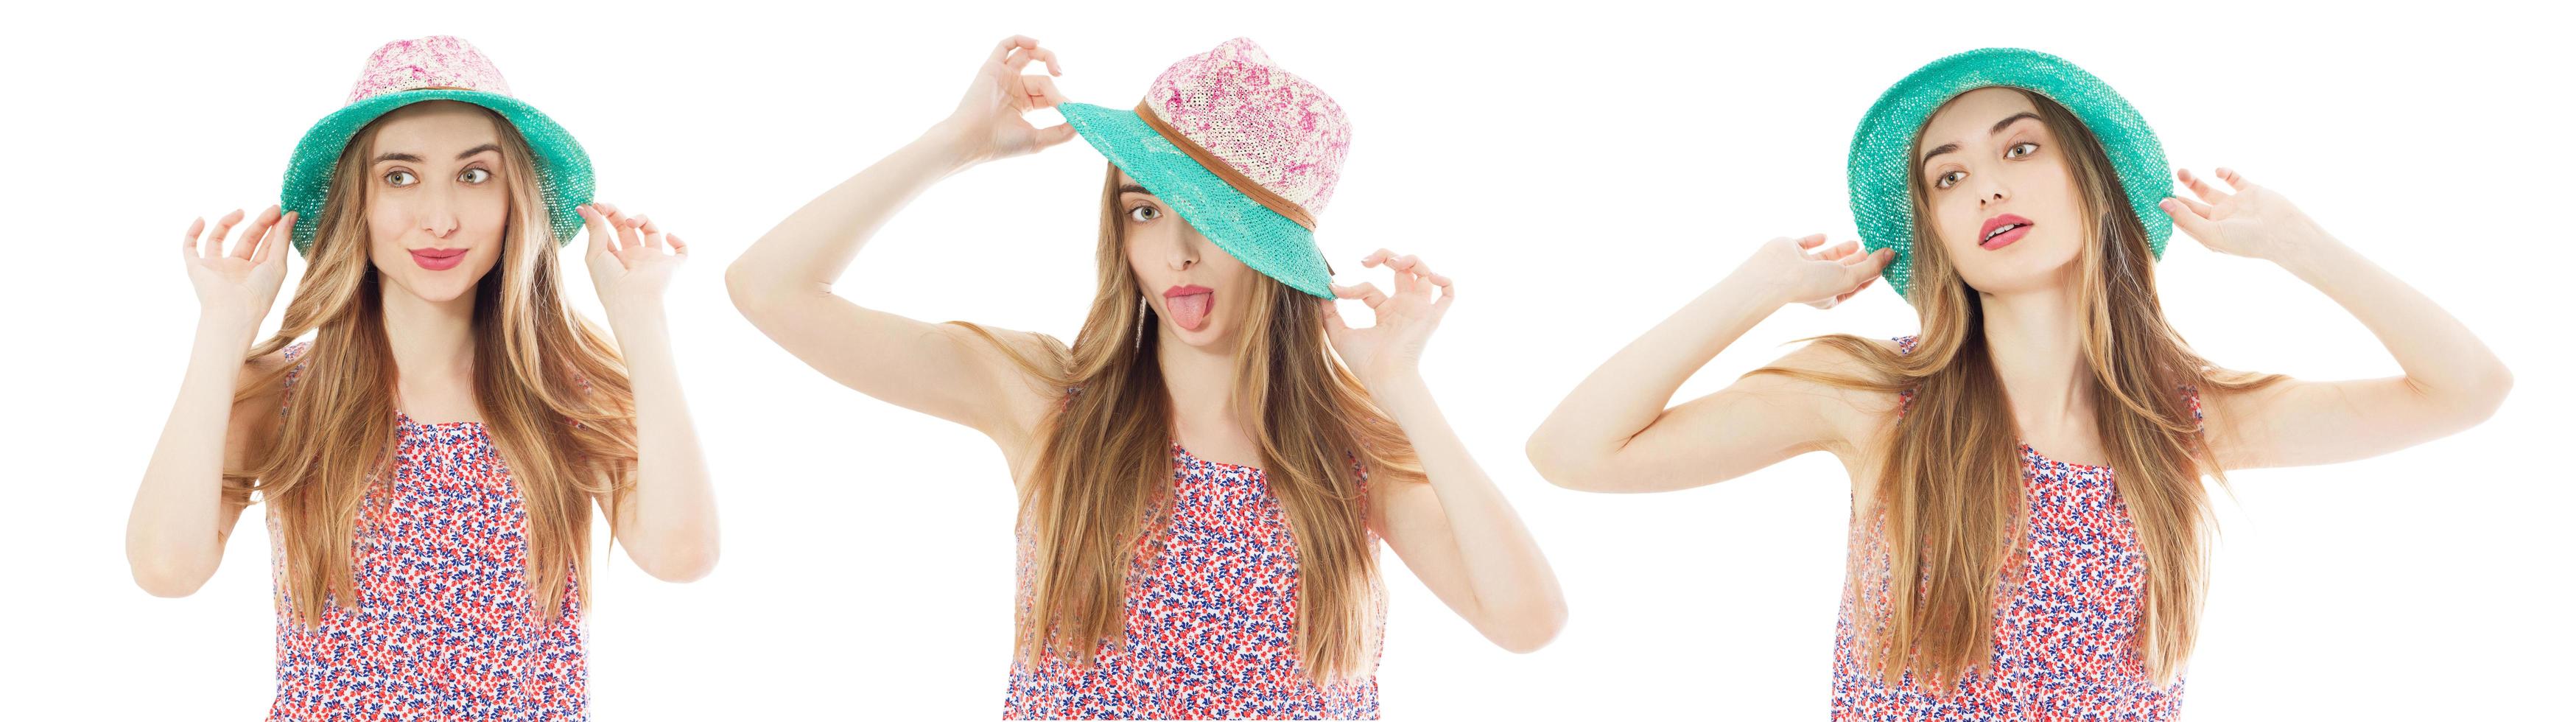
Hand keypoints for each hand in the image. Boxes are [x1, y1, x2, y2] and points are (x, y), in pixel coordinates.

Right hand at [181, 205, 292, 333]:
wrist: (234, 312)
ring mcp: (216, 268)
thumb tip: (291, 215)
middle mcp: (236, 269)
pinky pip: (190, 248)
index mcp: (257, 272)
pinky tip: (202, 219)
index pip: (266, 245)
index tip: (284, 211)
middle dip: (260, 223)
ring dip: (228, 223)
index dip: (274, 228)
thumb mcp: (277, 264)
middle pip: (247, 239)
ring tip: (242, 210)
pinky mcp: (197, 268)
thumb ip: (282, 240)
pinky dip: (192, 233)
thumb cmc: (260, 293)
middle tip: (274, 207)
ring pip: (218, 239)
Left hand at [579, 202, 685, 313]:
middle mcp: (633, 257)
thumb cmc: (610, 283)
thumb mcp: (596, 253)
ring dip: (643, 219)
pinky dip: (679, 242)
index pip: (609, 231)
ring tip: (631, 223)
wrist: (633, 302)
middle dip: (617, 214)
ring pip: (653, 232)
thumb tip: (584, 207)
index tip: (596, 205)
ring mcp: (653, 261)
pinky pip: (682, 252)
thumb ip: (594, 229)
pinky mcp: (671, 266)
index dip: (604, 215)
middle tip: (607, 207)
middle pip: (628, 228)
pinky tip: (668, 236)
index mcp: (614, 257)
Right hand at [932, 35, 1074, 164]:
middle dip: (1054, 88)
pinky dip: (1021, 40)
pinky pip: (1006, 45)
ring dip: (1047, 56)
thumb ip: (1061, 133)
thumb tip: (1082, 123)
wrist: (972, 141)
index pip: (1049, 95)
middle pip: (1043, 79)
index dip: (1062, 100)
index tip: (1070, 111)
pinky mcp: (992, 68)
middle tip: (1060, 102)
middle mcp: (1013, 88)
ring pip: (1028, 56)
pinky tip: (1035, 43)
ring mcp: (1003, 76)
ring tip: (1057, 69)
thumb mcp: (1039, 141)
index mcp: (1023, 104)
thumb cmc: (1001, 144)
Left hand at [1324, 249, 1453, 387]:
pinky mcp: (1432, 316)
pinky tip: (1428, 276)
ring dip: (1412, 259)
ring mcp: (1419, 310)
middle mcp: (1404, 307)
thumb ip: (1329, 314)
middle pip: (1403, 270)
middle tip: (1367, 260)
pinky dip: (1443, 280)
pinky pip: (1448, 294)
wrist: (1383, 376)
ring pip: (1425, 273)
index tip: (1334, 288)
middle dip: (1386, 255)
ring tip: (1394, 262)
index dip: (1352, 286)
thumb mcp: (1339, 334)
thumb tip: (1321, 292)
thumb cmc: (1364, 362)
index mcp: (1385, 312)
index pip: (1369, 288)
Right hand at [1741, 234, 1888, 308]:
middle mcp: (1818, 282)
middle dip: (1861, 260)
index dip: (1874, 272)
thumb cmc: (1811, 283)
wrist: (1775, 274)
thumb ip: (1870, 267)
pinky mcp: (1793, 250)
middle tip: (1877, 247)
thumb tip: (1891, 254)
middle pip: (1845, 270)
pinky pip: (1807, 244)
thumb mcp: (1848, 278)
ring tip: (1858, 242)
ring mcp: (1804, 266)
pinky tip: (1826, 235)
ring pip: (1828, 258)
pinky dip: (1816, 240)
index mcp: (1831, 296)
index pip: (1858, 283)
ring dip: (1842, 251)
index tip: (1889, 258)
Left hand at [2160, 167, 2328, 261]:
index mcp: (2210, 233)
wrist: (2284, 233)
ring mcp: (2235, 205)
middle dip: (2177, 195)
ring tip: (2181, 171)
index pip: (2183, 220)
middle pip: (2192, 205)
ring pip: (2208, 190)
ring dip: (2194, 181)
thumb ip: (2186, 218)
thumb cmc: (2247, 240)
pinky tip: (2217, 171)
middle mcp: (2221, 220)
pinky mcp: (2250, 192)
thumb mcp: (2211, 233)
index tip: (2151, 197)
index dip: (2169, 210)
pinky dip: (2224, 173)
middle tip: (2160, 182)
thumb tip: (2162, 204)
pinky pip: (2233, 179)